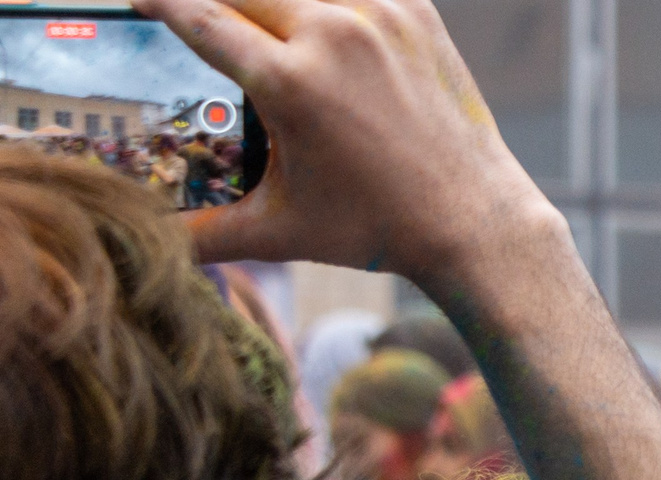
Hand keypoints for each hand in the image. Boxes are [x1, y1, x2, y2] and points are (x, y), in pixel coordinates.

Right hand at [132, 0, 559, 284]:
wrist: (476, 223)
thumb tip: (151, 241)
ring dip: (270, 1)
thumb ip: (204, 232)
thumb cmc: (378, 229)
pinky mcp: (415, 11)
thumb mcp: (281, 232)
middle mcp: (333, 34)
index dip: (158, 0)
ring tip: (262, 24)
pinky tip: (320, 23)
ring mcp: (379, 16)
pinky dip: (329, 1)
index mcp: (290, 82)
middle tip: (200, 14)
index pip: (198, 15)